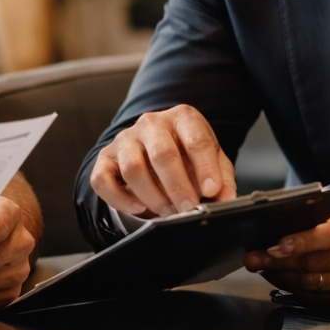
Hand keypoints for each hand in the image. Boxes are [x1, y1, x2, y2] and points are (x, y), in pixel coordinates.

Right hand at [89, 105, 236, 215]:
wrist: (153, 148)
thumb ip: (221, 177)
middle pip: (162, 154)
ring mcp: (125, 139)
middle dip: (177, 186)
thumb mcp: (210, 159)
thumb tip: (226, 197)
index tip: (211, 190)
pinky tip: (138, 208)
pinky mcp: (106, 158)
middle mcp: (151, 123)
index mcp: (182, 118)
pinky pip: (103, 180)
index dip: (205, 168)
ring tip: (167, 211)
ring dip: (152, 196)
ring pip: (133, 168)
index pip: (196, 140)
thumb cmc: (185, 154)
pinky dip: (119, 198)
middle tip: (188, 208)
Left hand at [242, 205, 329, 300]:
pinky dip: (290, 287)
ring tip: (263, 267)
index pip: (328, 234)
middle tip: (255, 258)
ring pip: (310, 281)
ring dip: (281, 275)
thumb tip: (276, 225)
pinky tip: (278, 277)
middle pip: (313, 262)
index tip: (277, 246)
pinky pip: (313, 295)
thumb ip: (315, 219)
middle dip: (279, 261)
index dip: (301, 242)